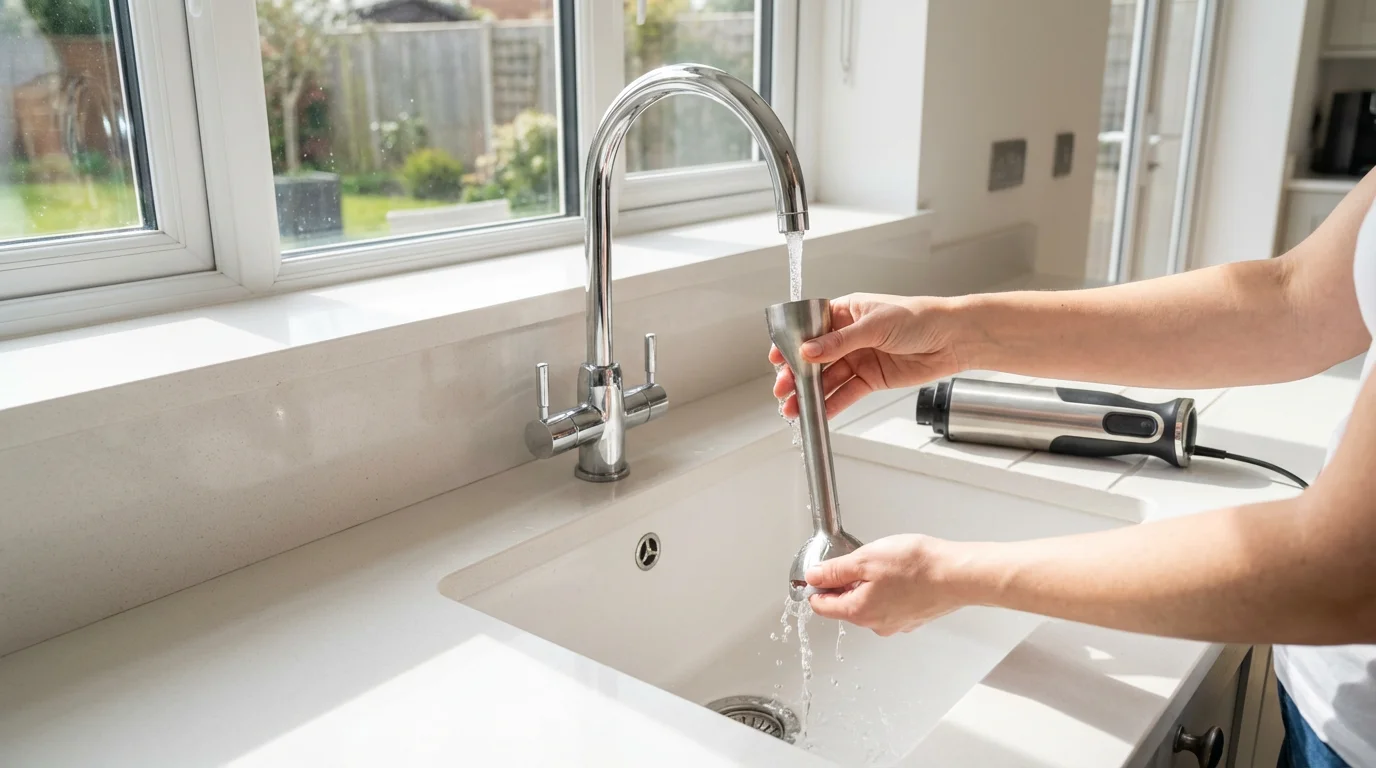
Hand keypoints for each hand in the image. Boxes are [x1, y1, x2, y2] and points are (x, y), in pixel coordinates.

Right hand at [770, 293, 965, 418]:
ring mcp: (860, 358)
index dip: (792, 343)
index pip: (811, 328)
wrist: (953, 339)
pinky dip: (832, 404)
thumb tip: (808, 351)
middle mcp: (849, 336)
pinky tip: (818, 413)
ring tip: (793, 407)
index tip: (776, 357)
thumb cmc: (920, 318)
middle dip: (797, 374)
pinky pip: (847, 393)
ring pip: (828, 379)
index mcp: (847, 312)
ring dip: (810, 393)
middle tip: (782, 388)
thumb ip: (839, 341)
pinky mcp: (872, 379)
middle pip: (815, 357)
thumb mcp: (874, 325)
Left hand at [805, 534, 967, 635]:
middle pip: (846, 605)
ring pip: (869, 603)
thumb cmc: (917, 567)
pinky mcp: (914, 618)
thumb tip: (813, 577)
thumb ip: (834, 570)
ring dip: (870, 584)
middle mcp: (877, 625)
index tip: (820, 571)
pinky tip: (902, 573)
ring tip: (886, 564)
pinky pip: (890, 604)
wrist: (958, 575)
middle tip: (861, 559)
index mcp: (859, 612)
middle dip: (847, 582)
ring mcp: (897, 624)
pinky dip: (890, 589)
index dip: (817, 586)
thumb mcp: (865, 559)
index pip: (822, 606)